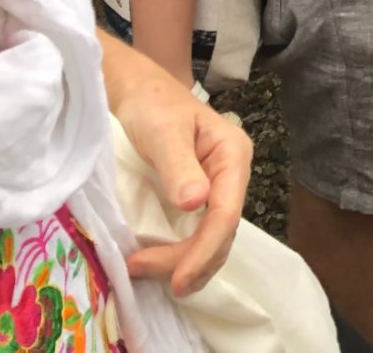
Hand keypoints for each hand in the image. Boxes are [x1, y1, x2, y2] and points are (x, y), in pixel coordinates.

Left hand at [115, 64, 251, 296]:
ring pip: (211, 239)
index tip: (177, 279)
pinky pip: (198, 234)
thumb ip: (179, 165)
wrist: (140, 93)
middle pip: (220, 232)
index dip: (204, 250)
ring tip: (141, 270)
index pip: (226, 213)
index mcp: (232, 155)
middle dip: (188, 261)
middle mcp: (231, 175)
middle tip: (140, 270)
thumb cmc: (153, 105)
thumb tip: (197, 202)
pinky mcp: (200, 198)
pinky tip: (155, 261)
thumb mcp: (163, 131)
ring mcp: (217, 188)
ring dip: (182, 263)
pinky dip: (179, 255)